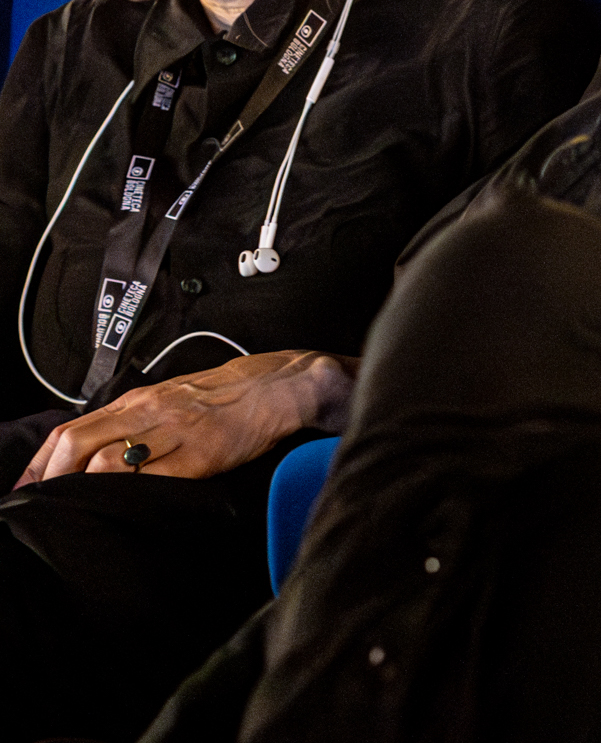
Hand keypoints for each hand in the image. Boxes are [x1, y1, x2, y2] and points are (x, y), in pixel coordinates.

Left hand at [12, 351, 356, 486]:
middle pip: (78, 444)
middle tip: (42, 505)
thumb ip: (135, 419)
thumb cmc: (225, 396)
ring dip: (85, 490)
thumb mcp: (171, 398)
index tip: (27, 488)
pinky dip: (130, 496)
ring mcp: (174, 434)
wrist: (276, 387)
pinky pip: (154, 480)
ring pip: (109, 463)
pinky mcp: (201, 456)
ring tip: (78, 510)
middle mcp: (149, 413)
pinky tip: (125, 508)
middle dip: (52, 480)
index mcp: (139, 400)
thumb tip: (94, 451)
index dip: (41, 463)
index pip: (71, 430)